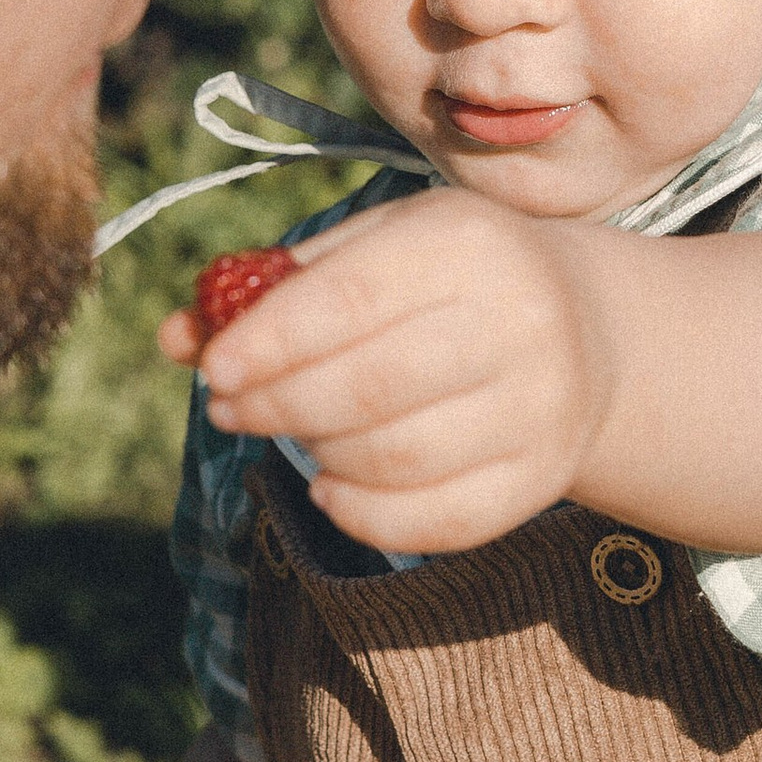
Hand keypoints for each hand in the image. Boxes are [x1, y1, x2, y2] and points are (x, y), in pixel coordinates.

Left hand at [163, 191, 617, 554]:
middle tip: (230, 409)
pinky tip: (332, 486)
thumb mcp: (373, 252)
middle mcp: (520, 320)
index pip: (349, 300)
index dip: (269, 342)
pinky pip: (434, 520)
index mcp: (468, 242)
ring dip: (317, 455)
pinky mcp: (543, 476)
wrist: (587, 330)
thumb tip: (174, 336)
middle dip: (277, 406)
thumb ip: (274, 288)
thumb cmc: (446, 282)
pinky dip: (361, 513)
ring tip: (296, 433)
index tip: (213, 370)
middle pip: (368, 387)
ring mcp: (541, 405)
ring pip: (395, 457)